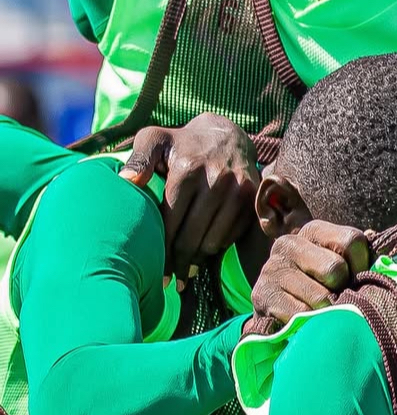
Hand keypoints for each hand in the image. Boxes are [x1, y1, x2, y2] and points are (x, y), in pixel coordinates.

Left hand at [120, 114, 258, 281]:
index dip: (162, 248)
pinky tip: (202, 253)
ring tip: (184, 271)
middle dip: (178, 262)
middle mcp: (217, 180)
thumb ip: (138, 158)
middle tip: (169, 280)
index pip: (171, 221)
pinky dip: (216, 247)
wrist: (228, 134)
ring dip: (197, 259)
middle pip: (193, 236)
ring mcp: (238, 190)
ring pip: (214, 240)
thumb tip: (125, 181)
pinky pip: (231, 235)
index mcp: (188, 169)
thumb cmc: (182, 142)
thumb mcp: (155, 139)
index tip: (155, 269)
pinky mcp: (252, 199)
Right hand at [250, 221, 371, 327]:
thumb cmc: (318, 283)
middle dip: (343, 289)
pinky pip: (302, 315)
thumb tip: (373, 236)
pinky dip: (311, 323)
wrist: (276, 310)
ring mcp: (273, 269)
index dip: (362, 265)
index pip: (351, 240)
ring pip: (320, 296)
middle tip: (338, 297)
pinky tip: (307, 320)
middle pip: (335, 268)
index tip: (359, 279)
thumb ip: (359, 252)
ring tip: (323, 311)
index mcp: (313, 230)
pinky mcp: (262, 295)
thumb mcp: (338, 262)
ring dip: (328, 310)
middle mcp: (289, 243)